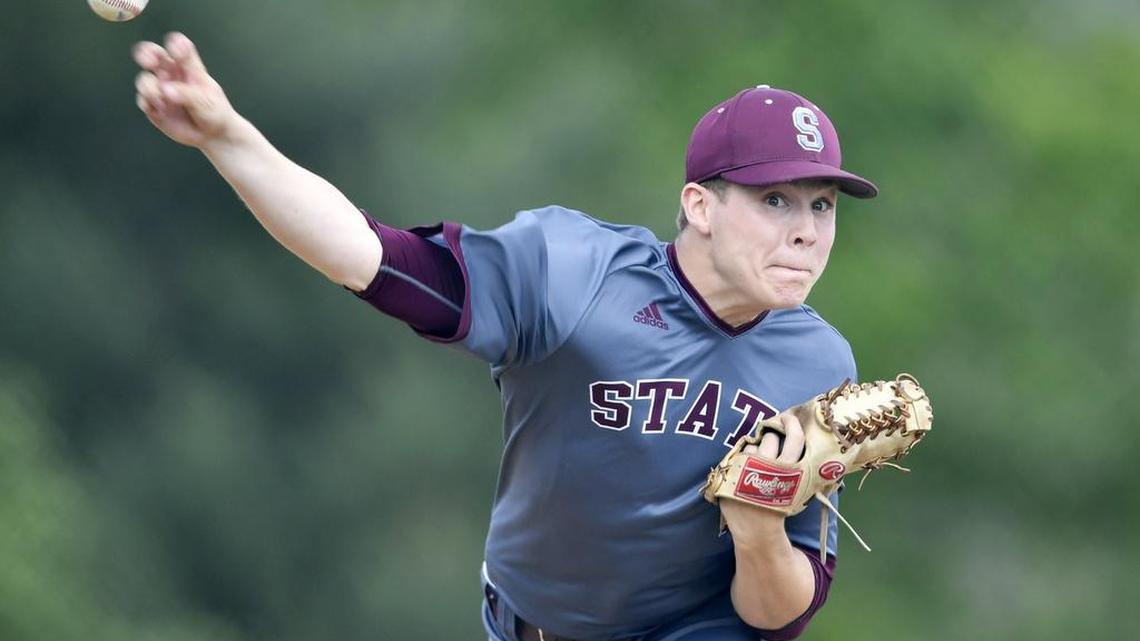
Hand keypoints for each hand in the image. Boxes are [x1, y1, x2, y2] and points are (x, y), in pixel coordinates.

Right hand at [132, 32, 238, 147]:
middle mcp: (171, 75)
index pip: (179, 47)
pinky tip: (159, 109)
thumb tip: (165, 89)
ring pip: (145, 79)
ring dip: (149, 87)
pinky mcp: (154, 107)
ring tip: (162, 100)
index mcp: (189, 67)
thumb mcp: (207, 101)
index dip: (175, 44)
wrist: (213, 136)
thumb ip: (187, 94)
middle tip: (149, 62)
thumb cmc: (214, 112)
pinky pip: (143, 100)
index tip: (177, 51)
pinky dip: (147, 102)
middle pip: (153, 55)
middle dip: (146, 54)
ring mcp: (161, 90)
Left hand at [718, 414, 806, 545]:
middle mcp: (771, 466)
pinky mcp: (734, 472)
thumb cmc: (778, 508)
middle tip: (771, 445)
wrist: (756, 530)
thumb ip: (798, 467)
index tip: (788, 417)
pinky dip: (742, 458)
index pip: (795, 438)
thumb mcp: (797, 490)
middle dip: (771, 438)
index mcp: (791, 471)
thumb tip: (800, 440)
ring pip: (753, 444)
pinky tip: (745, 470)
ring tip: (757, 464)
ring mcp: (751, 468)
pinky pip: (739, 454)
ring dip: (756, 448)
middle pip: (771, 437)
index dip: (792, 424)